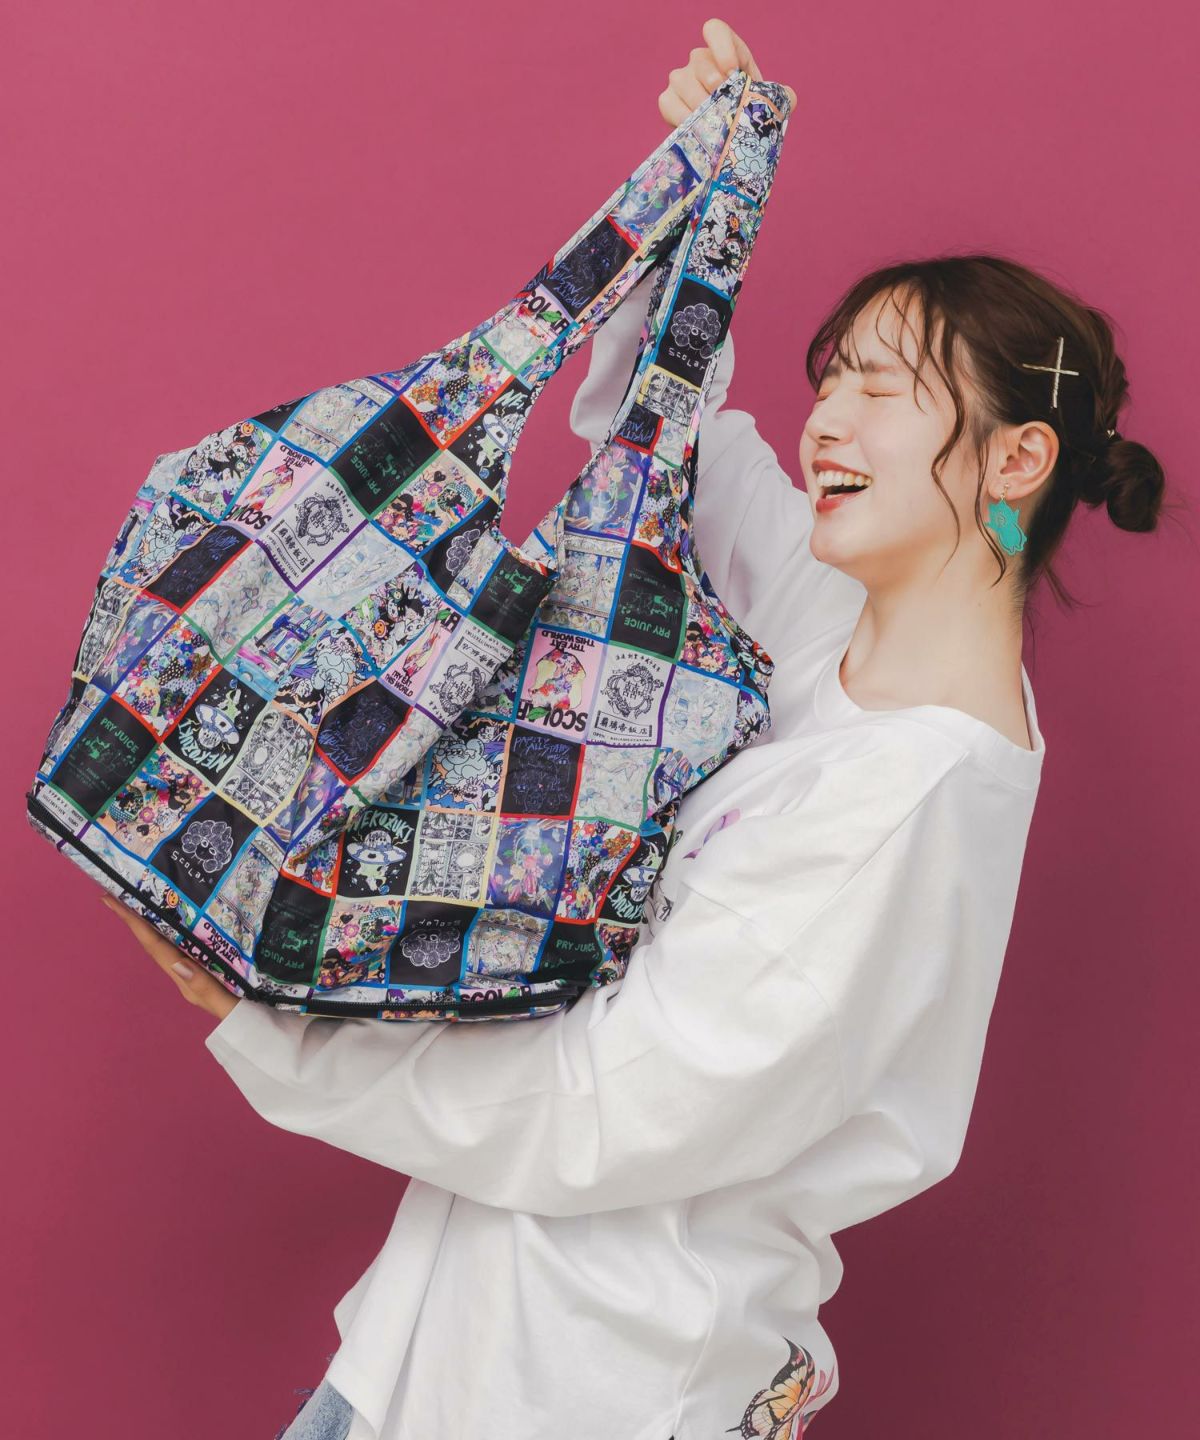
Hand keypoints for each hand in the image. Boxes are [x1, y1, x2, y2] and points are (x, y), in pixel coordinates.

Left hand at [101, 894, 240, 1022]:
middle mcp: (186, 973)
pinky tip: (177, 917)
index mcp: (186, 980)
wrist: (260, 1035)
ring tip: (138, 898)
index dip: (134, 923)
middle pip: (154, 941)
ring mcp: (198, 971)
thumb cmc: (246, 1020)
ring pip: (167, 942)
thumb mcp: (227, 1005)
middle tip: (116, 891)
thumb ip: (204, 986)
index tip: (112, 902)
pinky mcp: (211, 968)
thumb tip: (176, 963)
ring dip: (150, 921)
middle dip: (134, 918)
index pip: (155, 946)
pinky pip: (186, 944)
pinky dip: (175, 928)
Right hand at [658, 18, 794, 127]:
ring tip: (713, 123)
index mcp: (724, 51)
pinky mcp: (668, 101)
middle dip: (712, 83)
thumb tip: (789, 97)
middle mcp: (699, 60)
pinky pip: (669, 103)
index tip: (731, 71)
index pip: (715, 30)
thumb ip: (779, 96)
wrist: (728, 138)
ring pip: (682, 81)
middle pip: (699, 59)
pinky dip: (682, 117)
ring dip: (699, 104)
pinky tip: (697, 131)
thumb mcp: (766, 102)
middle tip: (724, 105)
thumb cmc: (747, 114)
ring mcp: (681, 80)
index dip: (722, 47)